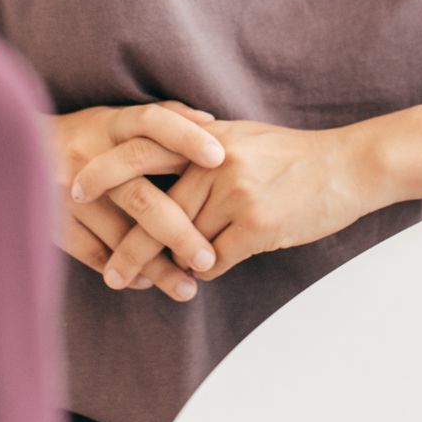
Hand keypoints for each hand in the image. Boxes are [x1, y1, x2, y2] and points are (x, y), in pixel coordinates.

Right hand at [49, 103, 224, 303]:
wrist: (11, 153)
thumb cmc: (86, 137)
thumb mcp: (115, 119)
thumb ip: (161, 118)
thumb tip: (211, 123)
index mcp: (109, 125)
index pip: (152, 122)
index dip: (186, 136)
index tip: (220, 158)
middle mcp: (89, 156)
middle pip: (141, 198)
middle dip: (179, 233)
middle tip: (208, 259)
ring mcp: (68, 193)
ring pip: (120, 236)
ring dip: (156, 266)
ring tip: (187, 287)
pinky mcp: (53, 222)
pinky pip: (95, 254)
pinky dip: (125, 271)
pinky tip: (147, 282)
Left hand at [70, 119, 374, 288]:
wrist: (346, 166)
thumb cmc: (292, 156)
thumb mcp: (241, 139)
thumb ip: (199, 152)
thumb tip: (157, 176)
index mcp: (206, 139)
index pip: (141, 150)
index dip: (104, 171)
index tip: (75, 192)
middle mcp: (215, 162)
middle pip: (154, 211)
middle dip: (128, 247)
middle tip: (109, 274)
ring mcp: (236, 194)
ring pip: (181, 242)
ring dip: (163, 267)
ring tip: (140, 282)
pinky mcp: (256, 226)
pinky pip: (214, 261)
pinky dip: (204, 272)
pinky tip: (200, 275)